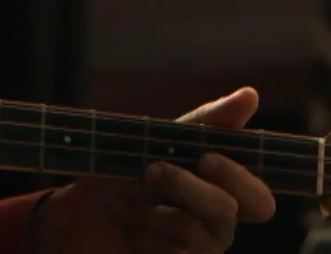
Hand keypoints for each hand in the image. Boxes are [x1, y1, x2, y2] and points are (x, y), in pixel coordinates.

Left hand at [27, 88, 276, 253]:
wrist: (72, 217)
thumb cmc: (121, 178)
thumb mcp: (156, 143)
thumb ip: (205, 124)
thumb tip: (251, 94)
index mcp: (221, 199)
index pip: (258, 200)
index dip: (239, 177)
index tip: (205, 157)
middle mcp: (215, 232)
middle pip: (227, 211)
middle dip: (184, 185)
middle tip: (150, 170)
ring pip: (193, 233)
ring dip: (148, 210)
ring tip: (119, 202)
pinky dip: (141, 234)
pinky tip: (124, 226)